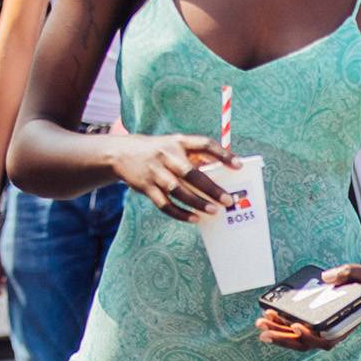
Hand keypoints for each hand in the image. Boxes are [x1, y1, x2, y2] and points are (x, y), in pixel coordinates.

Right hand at [112, 134, 236, 221]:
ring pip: (178, 191)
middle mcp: (166, 155)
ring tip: (213, 212)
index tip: (239, 165)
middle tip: (227, 200)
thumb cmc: (157, 151)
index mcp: (178, 141)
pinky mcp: (146, 187)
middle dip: (211, 188)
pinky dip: (180, 213)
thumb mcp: (174, 145)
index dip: (223, 154)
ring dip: (197, 203)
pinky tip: (194, 219)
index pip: (204, 144)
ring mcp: (155, 172)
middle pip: (191, 173)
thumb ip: (194, 156)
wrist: (121, 153)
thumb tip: (221, 171)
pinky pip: (165, 204)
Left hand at [256, 262, 360, 350]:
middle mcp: (333, 332)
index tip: (295, 327)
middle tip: (263, 328)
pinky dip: (281, 326)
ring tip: (260, 323)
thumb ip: (350, 272)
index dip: (310, 337)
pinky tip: (267, 317)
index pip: (326, 340)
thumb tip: (326, 276)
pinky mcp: (315, 323)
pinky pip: (295, 330)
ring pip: (297, 339)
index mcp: (346, 325)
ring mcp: (323, 330)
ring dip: (277, 333)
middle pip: (305, 342)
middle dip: (283, 337)